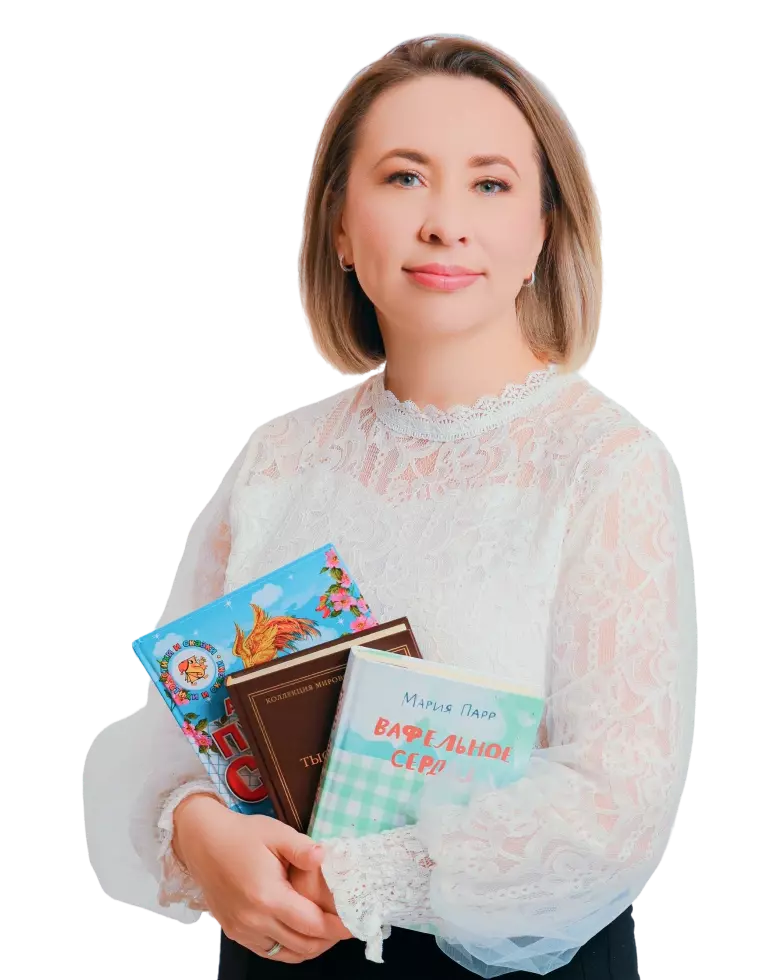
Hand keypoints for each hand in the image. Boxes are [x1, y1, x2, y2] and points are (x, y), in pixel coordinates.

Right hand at [173, 796, 350, 963]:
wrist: (203, 842)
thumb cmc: (242, 835)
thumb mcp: (276, 833)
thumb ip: (303, 848)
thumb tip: (326, 857)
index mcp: (267, 897)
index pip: (312, 924)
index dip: (337, 927)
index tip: (355, 924)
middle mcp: (254, 921)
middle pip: (302, 946)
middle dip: (328, 940)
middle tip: (345, 926)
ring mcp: (242, 931)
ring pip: (286, 954)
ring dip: (310, 947)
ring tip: (327, 931)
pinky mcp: (235, 933)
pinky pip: (268, 951)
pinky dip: (289, 948)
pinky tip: (300, 931)